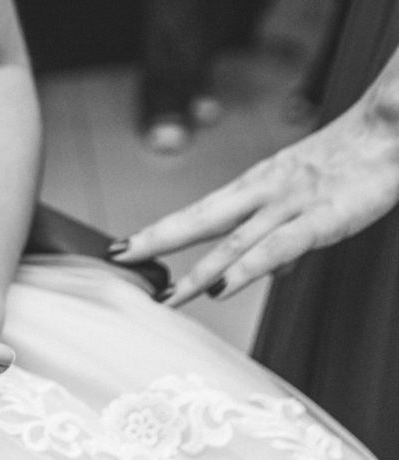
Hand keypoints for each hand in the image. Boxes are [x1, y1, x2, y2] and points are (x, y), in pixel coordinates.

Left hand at [112, 100, 398, 304]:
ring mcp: (292, 205)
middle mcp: (265, 193)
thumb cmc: (354, 162)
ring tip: (166, 297)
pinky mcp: (324, 218)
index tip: (122, 247)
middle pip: (201, 219)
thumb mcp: (310, 200)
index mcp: (259, 185)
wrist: (395, 131)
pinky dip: (249, 268)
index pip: (199, 211)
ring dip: (197, 271)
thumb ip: (286, 237)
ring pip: (234, 241)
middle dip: (157, 240)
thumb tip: (270, 269)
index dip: (160, 230)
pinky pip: (279, 247)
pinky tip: (222, 288)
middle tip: (119, 258)